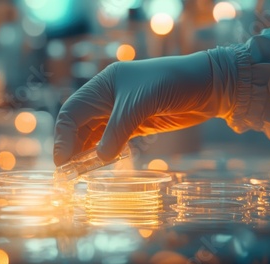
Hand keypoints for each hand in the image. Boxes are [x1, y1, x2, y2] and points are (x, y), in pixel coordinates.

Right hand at [53, 51, 224, 165]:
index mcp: (103, 85)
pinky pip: (113, 141)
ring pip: (95, 135)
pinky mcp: (137, 125)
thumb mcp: (140, 105)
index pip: (73, 111)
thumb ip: (118, 131)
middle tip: (67, 172)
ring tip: (79, 173)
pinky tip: (99, 165)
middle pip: (80, 124)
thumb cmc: (172, 84)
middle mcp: (109, 98)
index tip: (62, 160)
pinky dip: (104, 153)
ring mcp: (122, 112)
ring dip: (86, 153)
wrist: (207, 86)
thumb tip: (99, 158)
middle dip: (72, 147)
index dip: (63, 136)